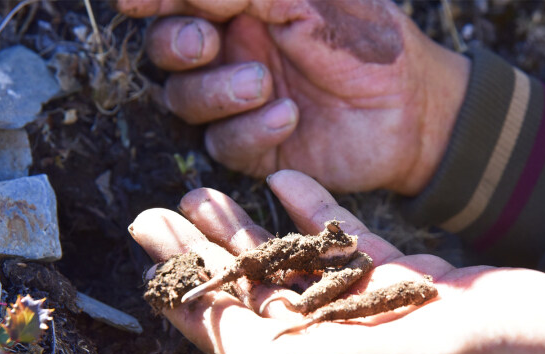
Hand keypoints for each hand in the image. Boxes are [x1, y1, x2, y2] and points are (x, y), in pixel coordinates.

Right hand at [116, 0, 469, 194]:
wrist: (410, 110)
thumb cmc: (368, 42)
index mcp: (243, 7)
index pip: (179, 1)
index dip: (152, 0)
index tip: (134, 1)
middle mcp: (232, 53)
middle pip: (165, 51)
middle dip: (176, 46)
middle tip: (207, 43)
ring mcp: (240, 103)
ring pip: (185, 101)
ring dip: (215, 92)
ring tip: (263, 84)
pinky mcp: (255, 147)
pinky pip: (223, 144)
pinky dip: (248, 131)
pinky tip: (286, 118)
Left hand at [129, 170, 544, 353]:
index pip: (241, 335)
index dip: (192, 294)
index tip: (153, 250)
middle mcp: (345, 344)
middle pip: (254, 297)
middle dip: (204, 255)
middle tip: (158, 213)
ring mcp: (375, 313)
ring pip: (294, 269)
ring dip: (250, 232)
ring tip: (208, 194)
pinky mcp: (409, 286)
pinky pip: (348, 246)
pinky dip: (317, 214)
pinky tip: (290, 182)